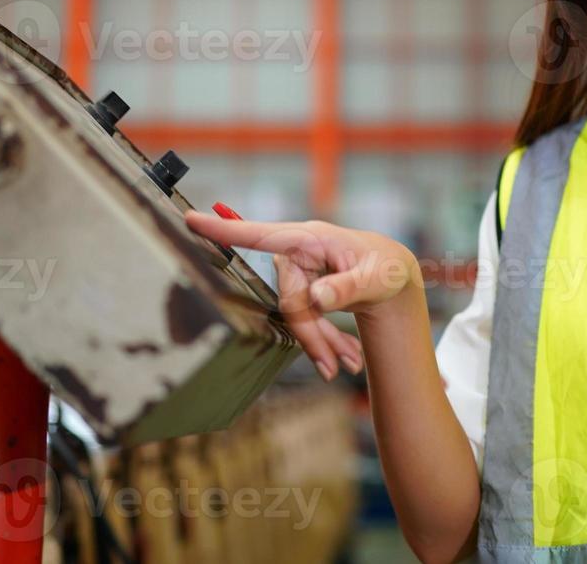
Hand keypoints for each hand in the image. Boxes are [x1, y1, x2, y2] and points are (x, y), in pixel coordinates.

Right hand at [183, 210, 420, 381]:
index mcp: (311, 239)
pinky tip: (347, 358)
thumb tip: (316, 298)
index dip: (225, 231)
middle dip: (311, 335)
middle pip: (289, 300)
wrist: (395, 276)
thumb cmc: (387, 269)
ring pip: (296, 314)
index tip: (191, 220)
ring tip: (350, 364)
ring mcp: (300, 271)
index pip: (261, 236)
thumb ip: (346, 288)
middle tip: (335, 367)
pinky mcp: (304, 287)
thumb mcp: (376, 279)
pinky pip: (306, 318)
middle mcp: (300, 253)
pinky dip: (325, 340)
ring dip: (321, 342)